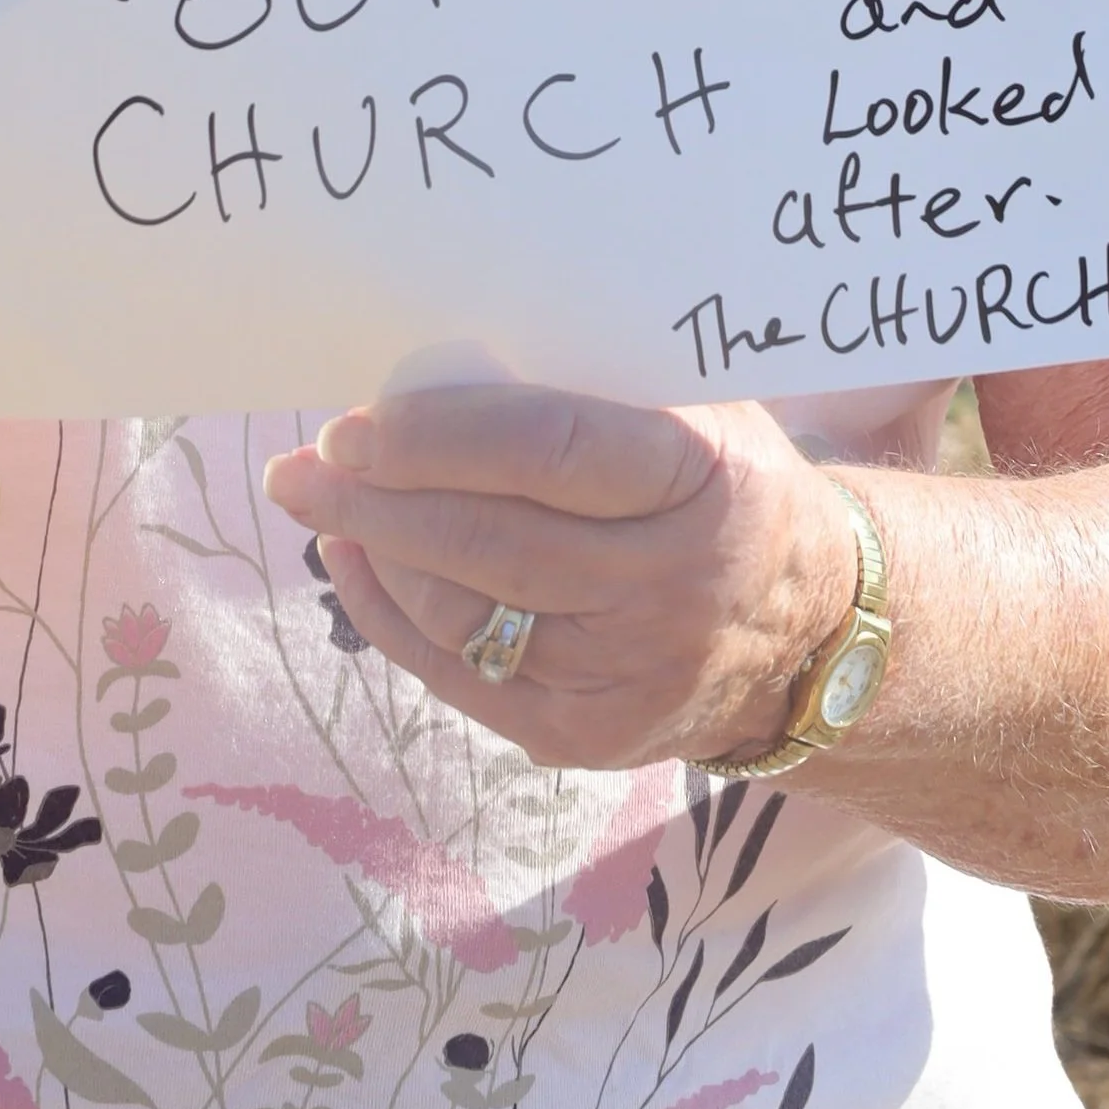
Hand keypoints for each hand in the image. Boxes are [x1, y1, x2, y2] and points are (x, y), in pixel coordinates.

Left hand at [262, 385, 858, 771]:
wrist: (810, 630)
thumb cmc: (725, 484)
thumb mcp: (694, 413)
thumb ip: (590, 393)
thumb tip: (433, 371)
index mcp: (702, 479)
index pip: (550, 451)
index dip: (440, 437)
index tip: (355, 424)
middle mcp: (670, 585)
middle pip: (493, 543)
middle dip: (375, 502)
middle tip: (297, 468)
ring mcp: (630, 676)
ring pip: (468, 616)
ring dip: (376, 557)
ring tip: (321, 505)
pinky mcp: (590, 738)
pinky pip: (464, 680)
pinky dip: (395, 620)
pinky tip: (356, 565)